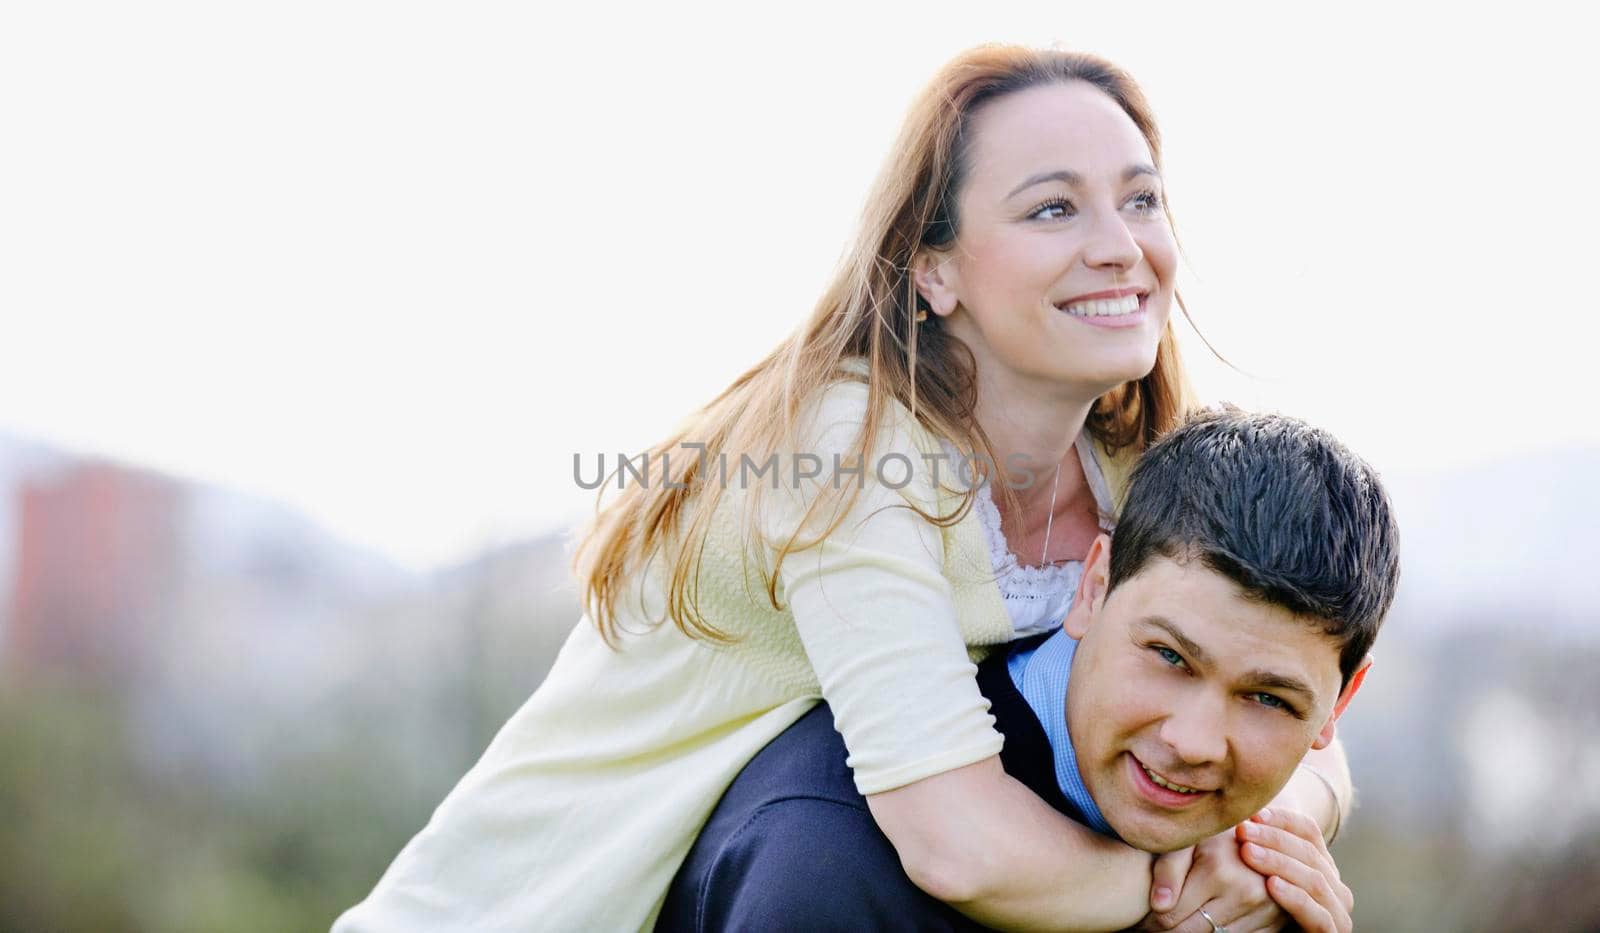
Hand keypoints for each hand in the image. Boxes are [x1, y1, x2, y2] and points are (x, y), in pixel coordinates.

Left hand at [1136, 831, 1284, 932]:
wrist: (1261, 834)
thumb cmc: (1212, 835)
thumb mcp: (1184, 840)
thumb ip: (1167, 869)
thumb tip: (1159, 905)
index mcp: (1218, 870)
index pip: (1170, 917)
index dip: (1151, 921)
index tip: (1143, 918)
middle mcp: (1246, 892)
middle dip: (1168, 932)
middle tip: (1153, 926)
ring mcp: (1265, 910)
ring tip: (1179, 921)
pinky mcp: (1276, 922)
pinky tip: (1207, 923)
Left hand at [1236, 808, 1353, 932]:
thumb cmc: (1256, 911)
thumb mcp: (1257, 876)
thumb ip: (1256, 850)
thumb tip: (1237, 816)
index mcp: (1320, 865)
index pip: (1309, 830)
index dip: (1282, 819)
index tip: (1252, 814)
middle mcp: (1334, 885)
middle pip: (1310, 852)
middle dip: (1273, 838)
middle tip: (1242, 831)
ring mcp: (1337, 910)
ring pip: (1314, 879)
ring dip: (1279, 863)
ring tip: (1248, 853)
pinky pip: (1318, 914)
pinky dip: (1295, 897)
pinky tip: (1271, 885)